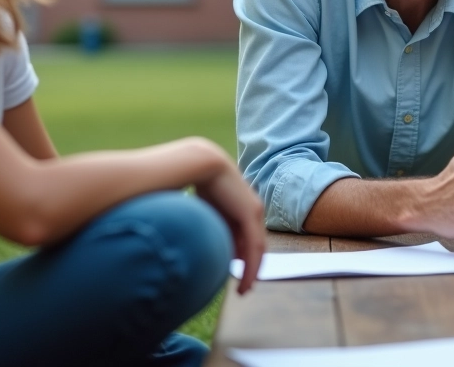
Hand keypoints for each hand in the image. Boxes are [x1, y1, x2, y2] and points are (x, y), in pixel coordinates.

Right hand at [193, 153, 265, 294]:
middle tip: (244, 289)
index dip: (244, 259)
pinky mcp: (252, 213)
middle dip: (250, 268)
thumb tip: (202, 245)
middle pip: (254, 245)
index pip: (247, 238)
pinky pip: (254, 246)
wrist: (200, 162)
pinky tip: (246, 280)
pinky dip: (251, 265)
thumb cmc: (195, 184)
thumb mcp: (205, 213)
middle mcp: (252, 210)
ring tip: (244, 290)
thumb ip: (209, 227)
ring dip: (252, 271)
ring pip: (257, 249)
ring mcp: (254, 211)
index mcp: (241, 208)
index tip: (236, 276)